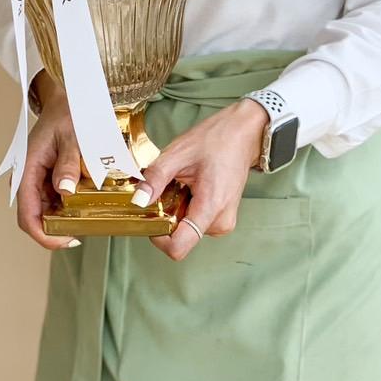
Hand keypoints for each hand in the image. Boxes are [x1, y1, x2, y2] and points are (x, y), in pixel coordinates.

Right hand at [15, 72, 82, 251]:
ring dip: (64, 219)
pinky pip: (55, 200)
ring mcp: (38, 178)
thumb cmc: (69, 112)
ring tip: (88, 218)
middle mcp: (28, 177)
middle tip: (84, 230)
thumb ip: (68, 163)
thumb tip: (64, 191)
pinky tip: (85, 204)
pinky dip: (68, 206)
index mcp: (27, 168)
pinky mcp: (48, 177)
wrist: (69, 96)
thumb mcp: (72, 137)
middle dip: (57, 229)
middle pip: (36, 217)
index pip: (27, 215)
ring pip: (46, 210)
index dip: (44, 234)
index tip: (67, 240)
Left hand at [133, 99, 267, 261]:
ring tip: (183, 183)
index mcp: (211, 206)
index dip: (157, 236)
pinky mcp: (222, 218)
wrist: (242, 134)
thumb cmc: (216, 140)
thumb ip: (156, 177)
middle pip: (180, 237)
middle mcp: (220, 222)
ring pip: (186, 230)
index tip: (151, 214)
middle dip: (167, 215)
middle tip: (169, 187)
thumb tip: (138, 201)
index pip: (179, 246)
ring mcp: (223, 222)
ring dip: (176, 210)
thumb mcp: (178, 153)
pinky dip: (186, 207)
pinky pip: (195, 222)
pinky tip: (190, 187)